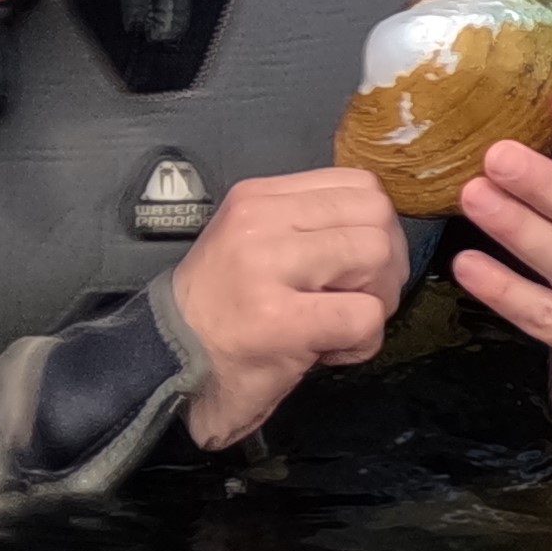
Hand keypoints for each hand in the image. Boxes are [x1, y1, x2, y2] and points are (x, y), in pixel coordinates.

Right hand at [169, 164, 409, 449]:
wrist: (165, 366)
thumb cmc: (222, 313)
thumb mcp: (255, 245)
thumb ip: (307, 227)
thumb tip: (380, 230)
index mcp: (259, 198)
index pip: (358, 185)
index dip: (376, 228)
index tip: (354, 269)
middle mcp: (260, 221)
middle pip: (376, 215)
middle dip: (386, 266)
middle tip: (358, 301)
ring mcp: (266, 266)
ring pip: (376, 255)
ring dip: (377, 301)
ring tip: (341, 325)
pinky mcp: (279, 320)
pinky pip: (364, 316)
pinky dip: (362, 342)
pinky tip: (329, 353)